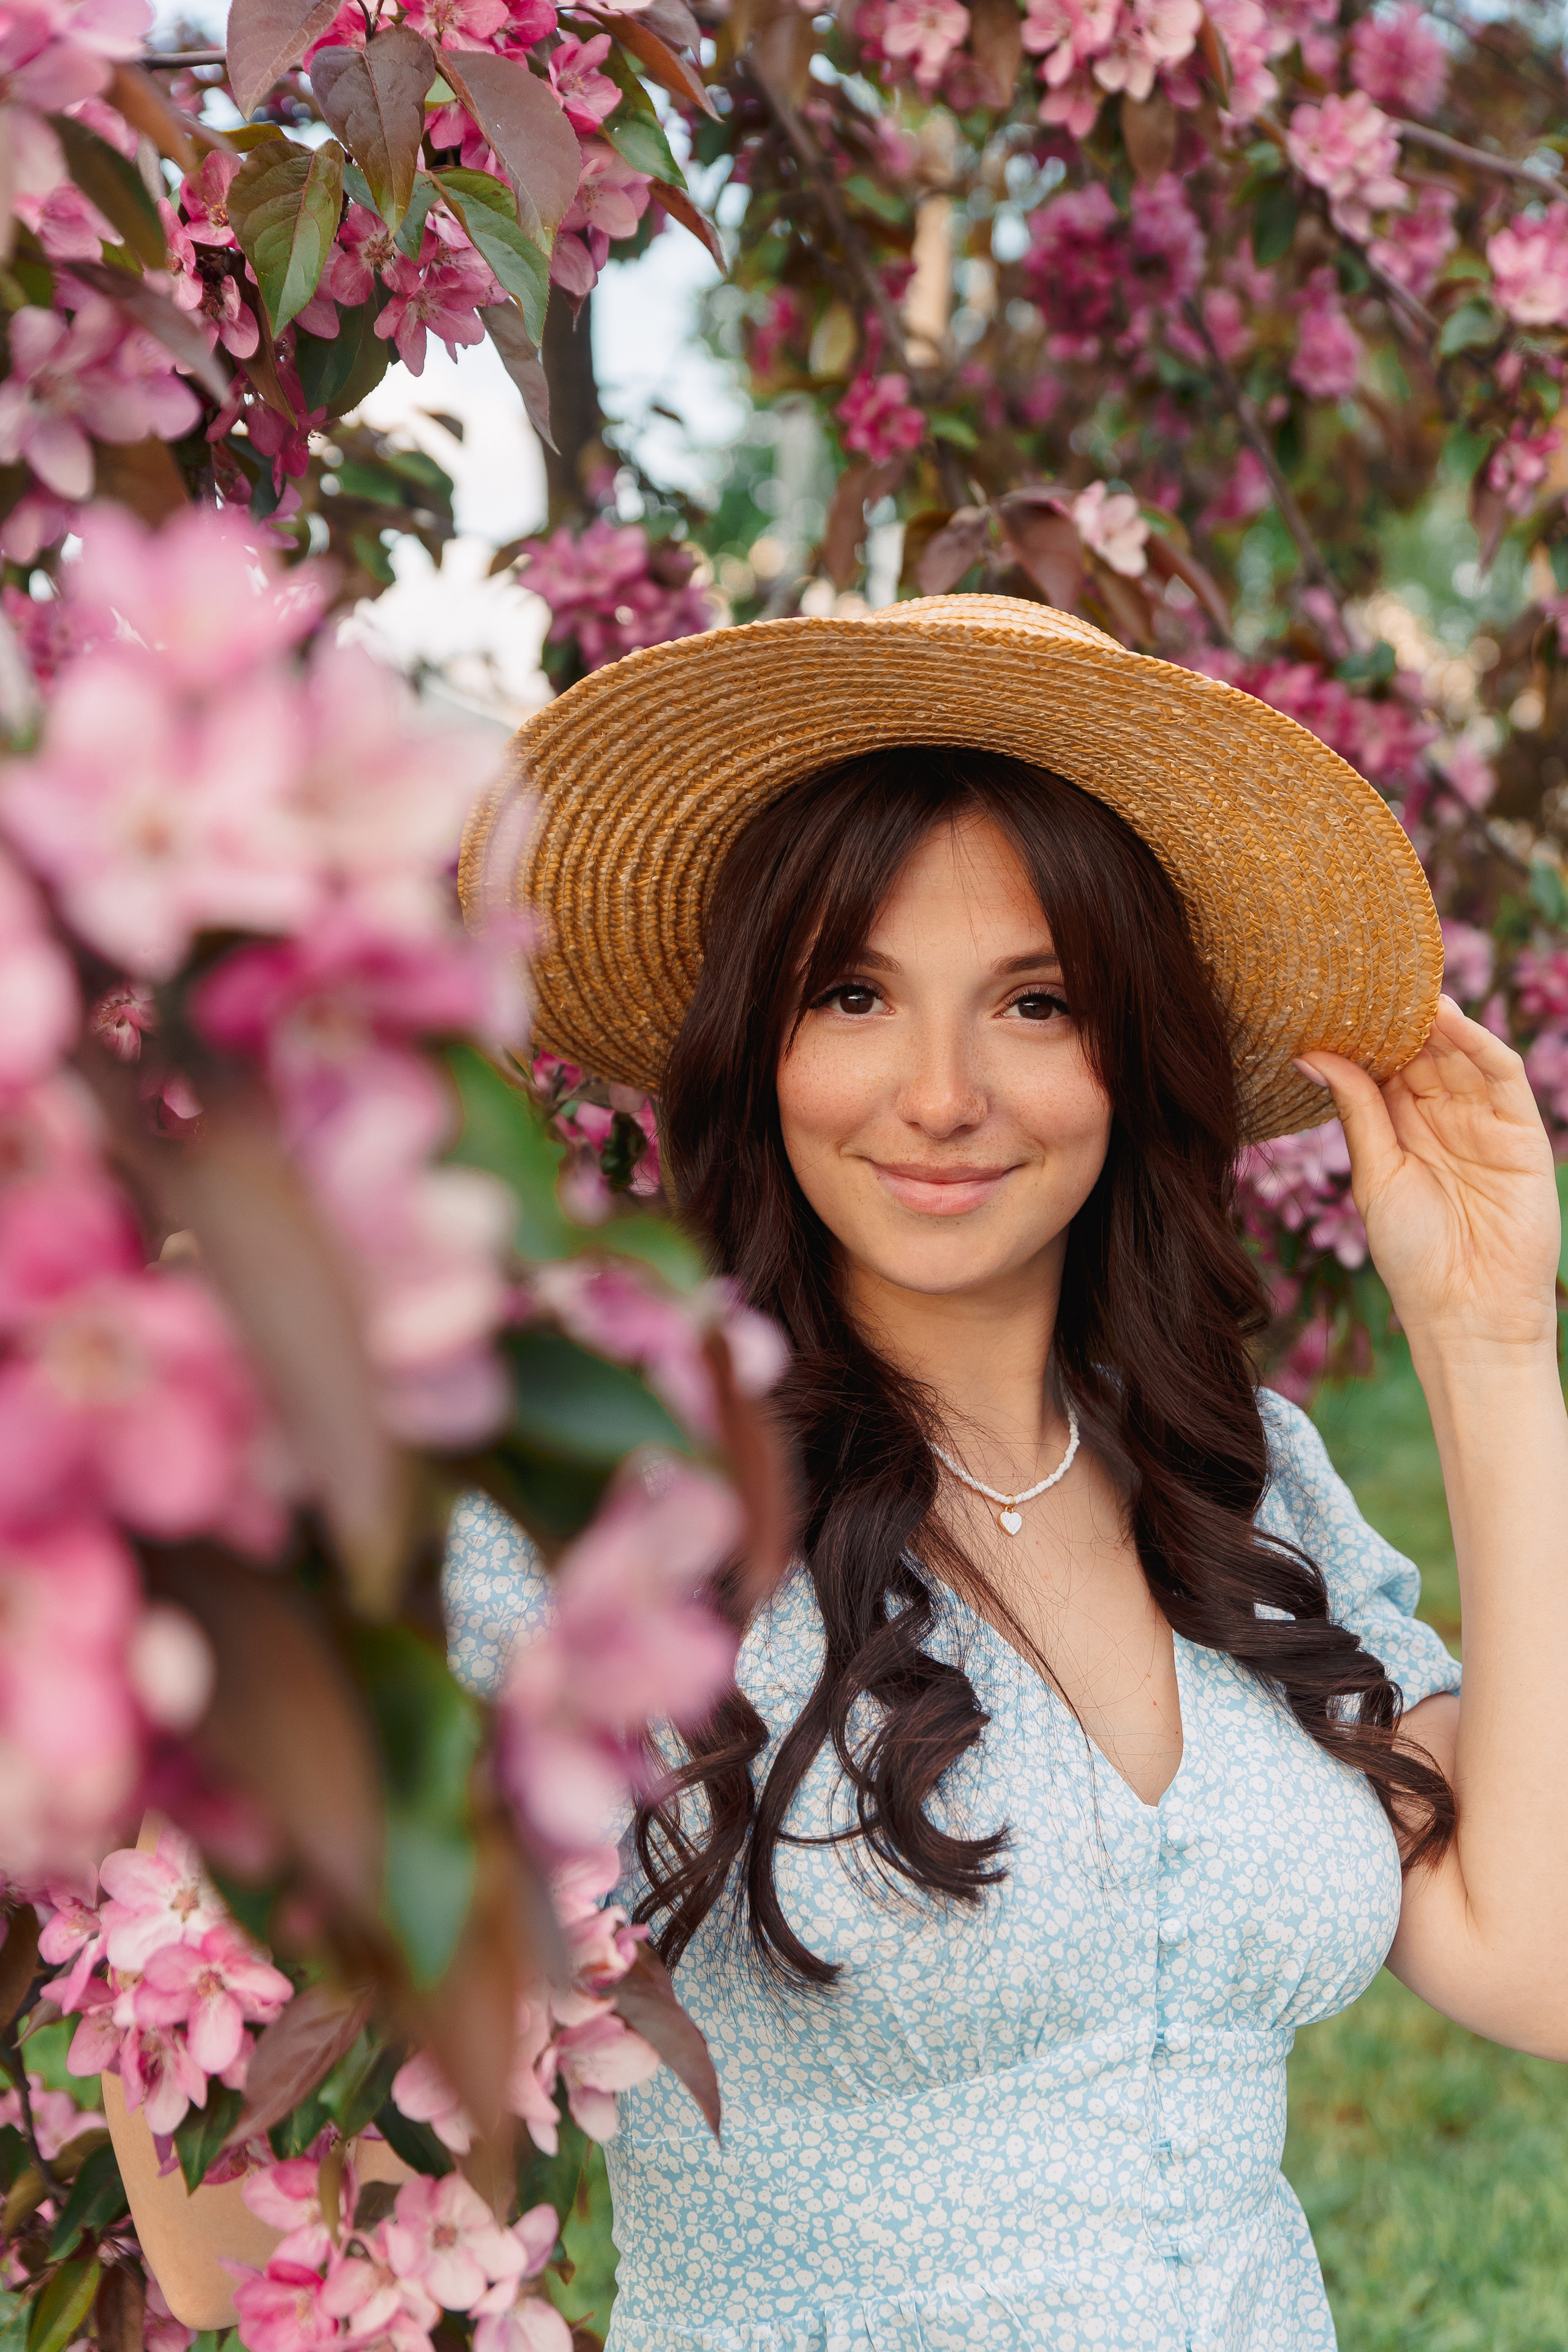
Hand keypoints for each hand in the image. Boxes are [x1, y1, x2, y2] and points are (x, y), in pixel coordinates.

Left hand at [1297, 997, 1559, 1360]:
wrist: (1468, 1312)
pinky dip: (1478, 1042)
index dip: (1363, 1033)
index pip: (1383, 1066)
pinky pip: (1502, 1076)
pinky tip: (1448, 1019)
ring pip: (1460, 1054)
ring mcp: (1484, 1123)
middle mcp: (1444, 1119)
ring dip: (1435, 1020)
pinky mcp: (1522, 1132)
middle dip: (1397, 1017)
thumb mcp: (1375, 1175)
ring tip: (1402, 986)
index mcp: (1402, 1130)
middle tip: (1365, 975)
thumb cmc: (1413, 1255)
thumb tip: (1310, 1054)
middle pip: (1421, 1052)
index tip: (1331, 996)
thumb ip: (1356, 1112)